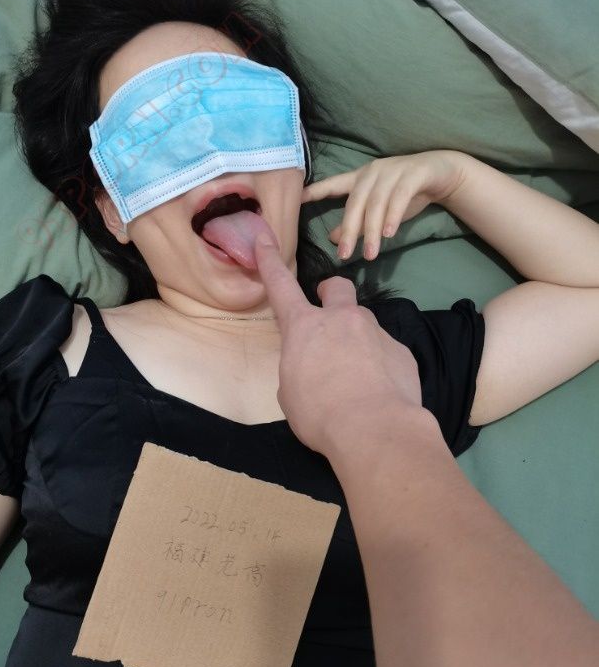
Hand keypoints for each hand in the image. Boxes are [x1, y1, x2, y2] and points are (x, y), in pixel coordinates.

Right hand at [252, 232, 423, 455]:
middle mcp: (342, 320)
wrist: (375, 429)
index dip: (269, 261)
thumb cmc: (319, 414)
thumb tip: (314, 367)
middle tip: (329, 316)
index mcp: (304, 328)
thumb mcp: (290, 393)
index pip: (281, 286)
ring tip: (357, 378)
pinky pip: (386, 353)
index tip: (264, 237)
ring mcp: (376, 333)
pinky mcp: (401, 352)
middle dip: (330, 294)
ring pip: (364, 325)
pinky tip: (379, 393)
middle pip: (337, 287)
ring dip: (357, 341)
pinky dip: (380, 367)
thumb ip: (299, 367)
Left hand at [301, 149, 468, 260]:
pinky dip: (393, 216)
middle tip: (344, 255)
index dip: (315, 191)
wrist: (442, 173)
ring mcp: (393, 171)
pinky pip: (400, 197)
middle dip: (349, 230)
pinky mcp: (414, 174)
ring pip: (377, 203)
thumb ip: (356, 222)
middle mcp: (373, 172)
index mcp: (360, 178)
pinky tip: (389, 235)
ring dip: (372, 230)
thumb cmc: (405, 193)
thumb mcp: (378, 210)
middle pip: (355, 202)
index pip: (333, 184)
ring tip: (371, 254)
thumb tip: (332, 238)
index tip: (297, 199)